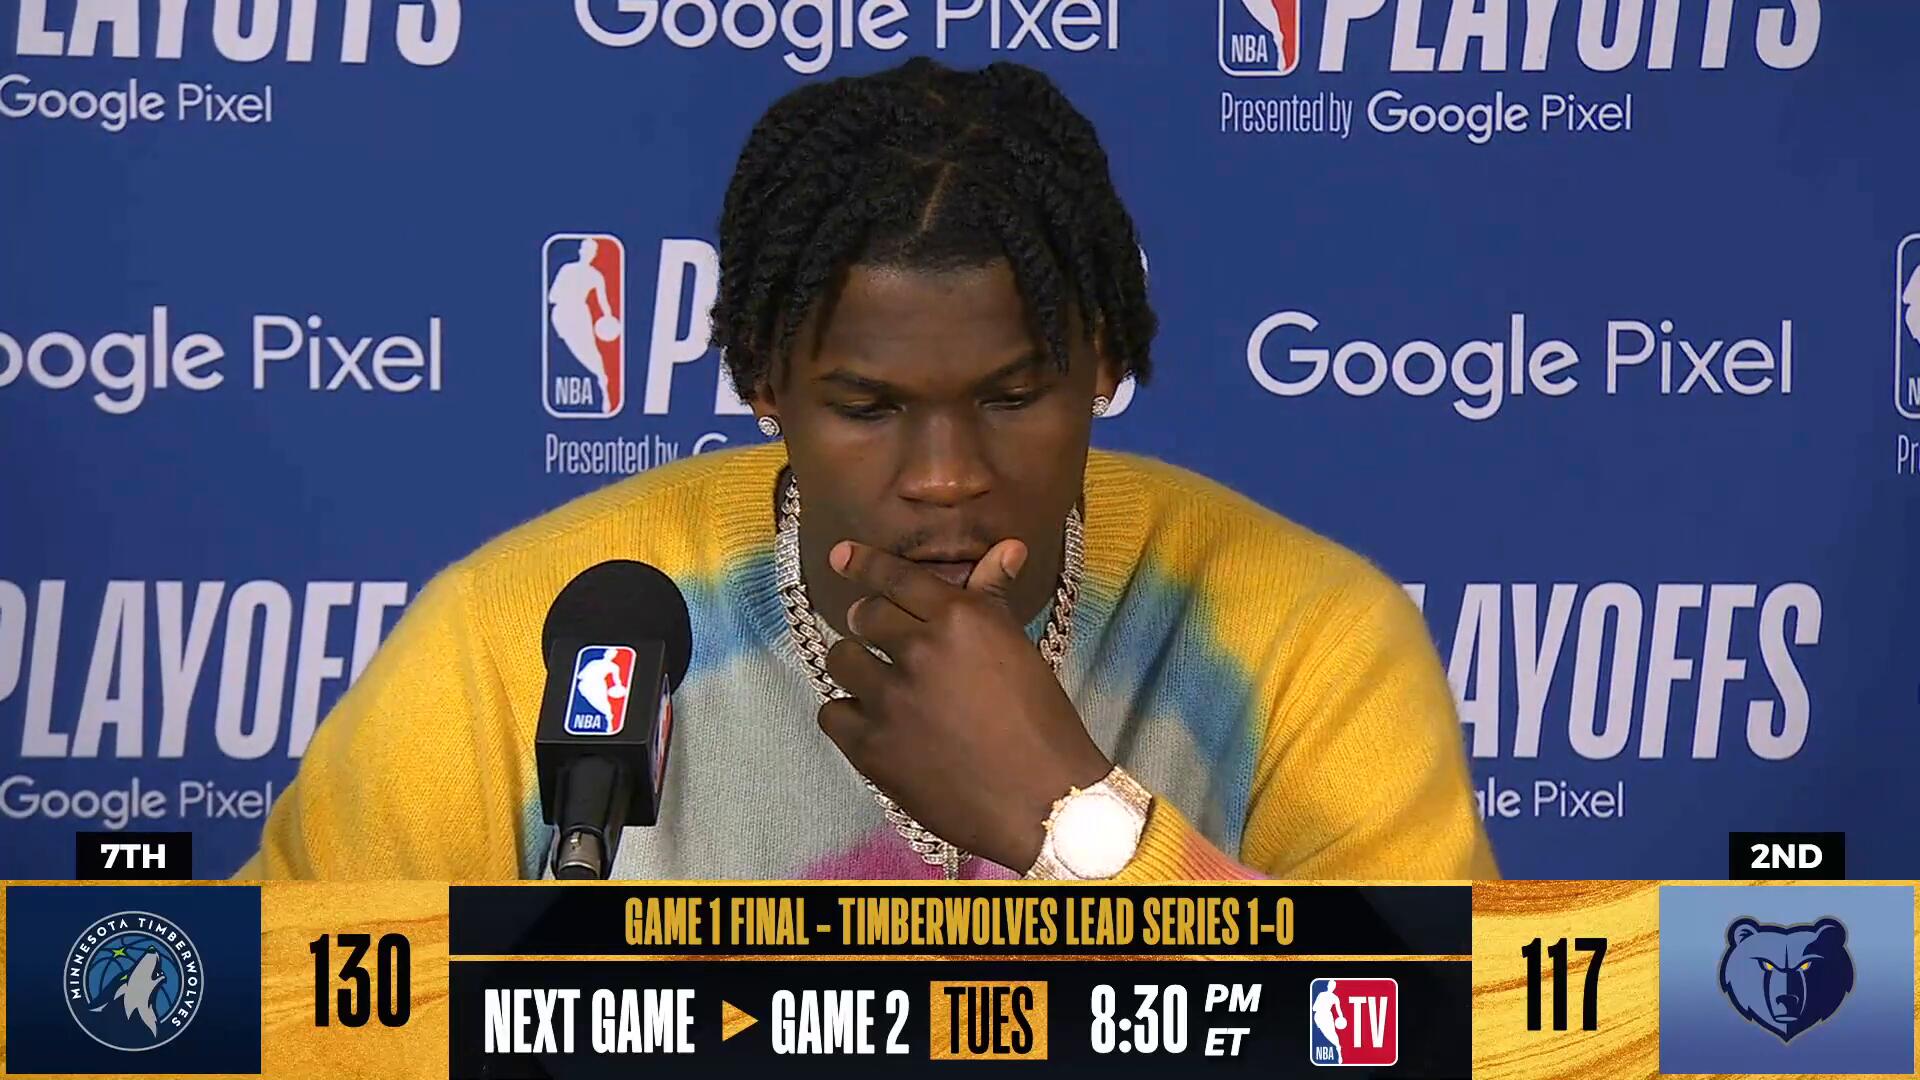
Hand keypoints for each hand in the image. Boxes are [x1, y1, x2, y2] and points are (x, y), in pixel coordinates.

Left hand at [816, 539, 1112, 870]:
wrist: (1044, 802)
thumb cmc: (1043, 725)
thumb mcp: (1020, 652)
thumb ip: (994, 599)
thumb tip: (1005, 547)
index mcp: (962, 619)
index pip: (897, 578)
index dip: (864, 563)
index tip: (840, 556)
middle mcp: (921, 650)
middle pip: (865, 616)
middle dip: (870, 624)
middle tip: (883, 642)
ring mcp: (891, 699)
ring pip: (842, 659)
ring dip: (856, 668)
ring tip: (879, 686)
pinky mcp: (872, 746)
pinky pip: (832, 712)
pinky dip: (848, 714)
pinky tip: (873, 724)